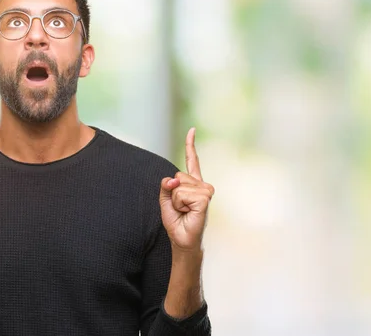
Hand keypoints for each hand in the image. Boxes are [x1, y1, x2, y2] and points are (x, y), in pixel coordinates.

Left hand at [159, 128, 213, 251]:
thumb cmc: (176, 222)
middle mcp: (202, 185)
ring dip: (176, 200)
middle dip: (172, 192)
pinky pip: (182, 193)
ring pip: (178, 185)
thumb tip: (173, 179)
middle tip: (180, 208)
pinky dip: (179, 204)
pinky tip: (189, 212)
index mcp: (193, 184)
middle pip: (177, 175)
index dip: (190, 145)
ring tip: (184, 211)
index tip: (192, 130)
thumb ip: (165, 186)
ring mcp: (205, 191)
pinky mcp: (205, 198)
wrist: (183, 240)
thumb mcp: (165, 201)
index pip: (192, 161)